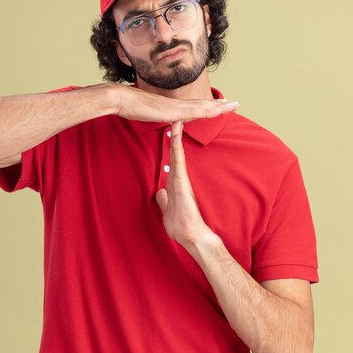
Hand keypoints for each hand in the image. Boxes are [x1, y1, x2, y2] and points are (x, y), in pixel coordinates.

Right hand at [113, 85, 238, 122]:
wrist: (120, 98)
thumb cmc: (128, 105)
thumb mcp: (145, 112)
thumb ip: (153, 113)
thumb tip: (155, 113)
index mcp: (170, 105)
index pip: (193, 105)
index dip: (207, 105)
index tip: (219, 104)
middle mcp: (175, 104)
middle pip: (202, 104)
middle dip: (219, 104)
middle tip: (235, 103)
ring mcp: (174, 106)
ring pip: (201, 107)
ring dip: (218, 107)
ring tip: (232, 105)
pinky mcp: (171, 111)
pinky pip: (192, 112)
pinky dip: (205, 111)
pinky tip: (215, 111)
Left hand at [155, 120, 215, 250]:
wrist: (193, 236)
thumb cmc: (182, 225)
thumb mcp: (167, 210)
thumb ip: (164, 200)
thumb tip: (160, 193)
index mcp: (175, 183)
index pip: (171, 160)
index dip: (169, 146)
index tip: (168, 132)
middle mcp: (179, 178)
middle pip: (175, 152)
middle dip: (175, 135)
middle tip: (175, 115)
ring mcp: (182, 179)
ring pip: (177, 154)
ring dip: (176, 137)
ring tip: (176, 119)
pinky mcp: (182, 183)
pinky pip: (178, 162)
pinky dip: (176, 148)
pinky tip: (174, 137)